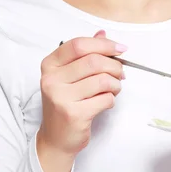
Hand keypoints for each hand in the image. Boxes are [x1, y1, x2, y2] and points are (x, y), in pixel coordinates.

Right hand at [38, 30, 126, 156]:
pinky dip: (111, 99)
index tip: (120, 48)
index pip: (79, 45)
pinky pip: (105, 99)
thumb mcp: (70, 75)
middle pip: (93, 61)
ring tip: (113, 89)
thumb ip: (85, 54)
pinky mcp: (73, 114)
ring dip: (115, 84)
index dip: (104, 44)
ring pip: (102, 80)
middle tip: (120, 73)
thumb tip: (102, 33)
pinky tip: (104, 102)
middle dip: (115, 66)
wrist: (56, 139)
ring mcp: (61, 97)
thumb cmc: (66, 104)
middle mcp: (51, 79)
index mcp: (50, 65)